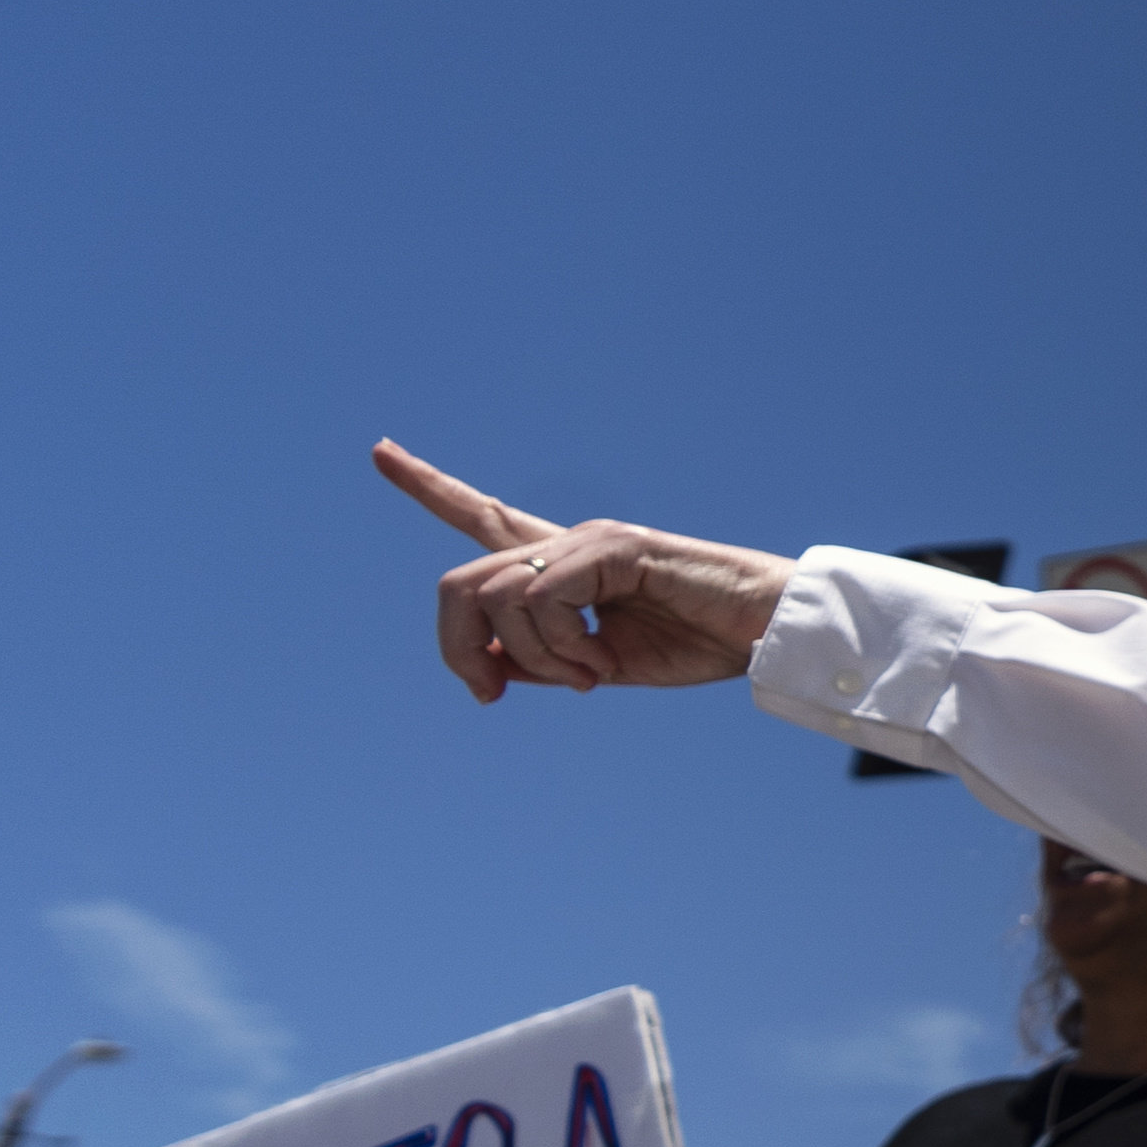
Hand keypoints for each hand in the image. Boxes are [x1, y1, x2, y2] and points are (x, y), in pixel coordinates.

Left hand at [377, 441, 794, 703]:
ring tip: (584, 680)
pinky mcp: (613, 548)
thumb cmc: (700, 644)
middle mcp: (567, 543)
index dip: (430, 487)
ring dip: (530, 658)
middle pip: (460, 582)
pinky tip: (599, 665)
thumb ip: (538, 661)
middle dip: (453, 646)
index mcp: (565, 566)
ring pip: (495, 597)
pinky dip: (561, 647)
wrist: (764, 630)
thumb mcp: (597, 666)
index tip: (381, 452)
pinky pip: (543, 599)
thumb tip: (482, 666)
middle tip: (486, 695)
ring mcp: (588, 541)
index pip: (485, 517)